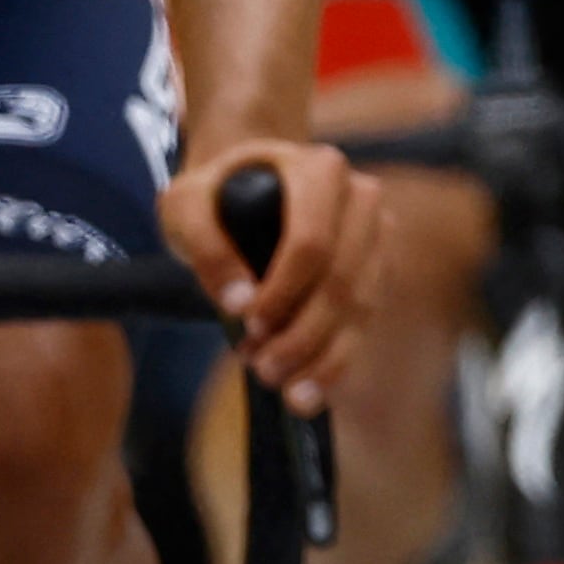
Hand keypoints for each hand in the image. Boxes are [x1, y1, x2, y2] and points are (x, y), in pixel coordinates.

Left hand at [163, 140, 379, 407]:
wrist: (248, 187)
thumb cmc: (214, 194)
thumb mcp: (185, 205)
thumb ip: (204, 245)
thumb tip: (238, 306)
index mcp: (320, 171)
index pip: (312, 243)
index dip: (282, 292)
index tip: (247, 323)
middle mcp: (362, 200)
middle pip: (341, 282)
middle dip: (302, 335)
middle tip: (261, 368)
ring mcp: (377, 238)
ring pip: (359, 309)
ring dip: (319, 356)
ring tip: (278, 383)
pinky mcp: (378, 272)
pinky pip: (364, 325)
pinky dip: (336, 362)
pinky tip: (307, 391)